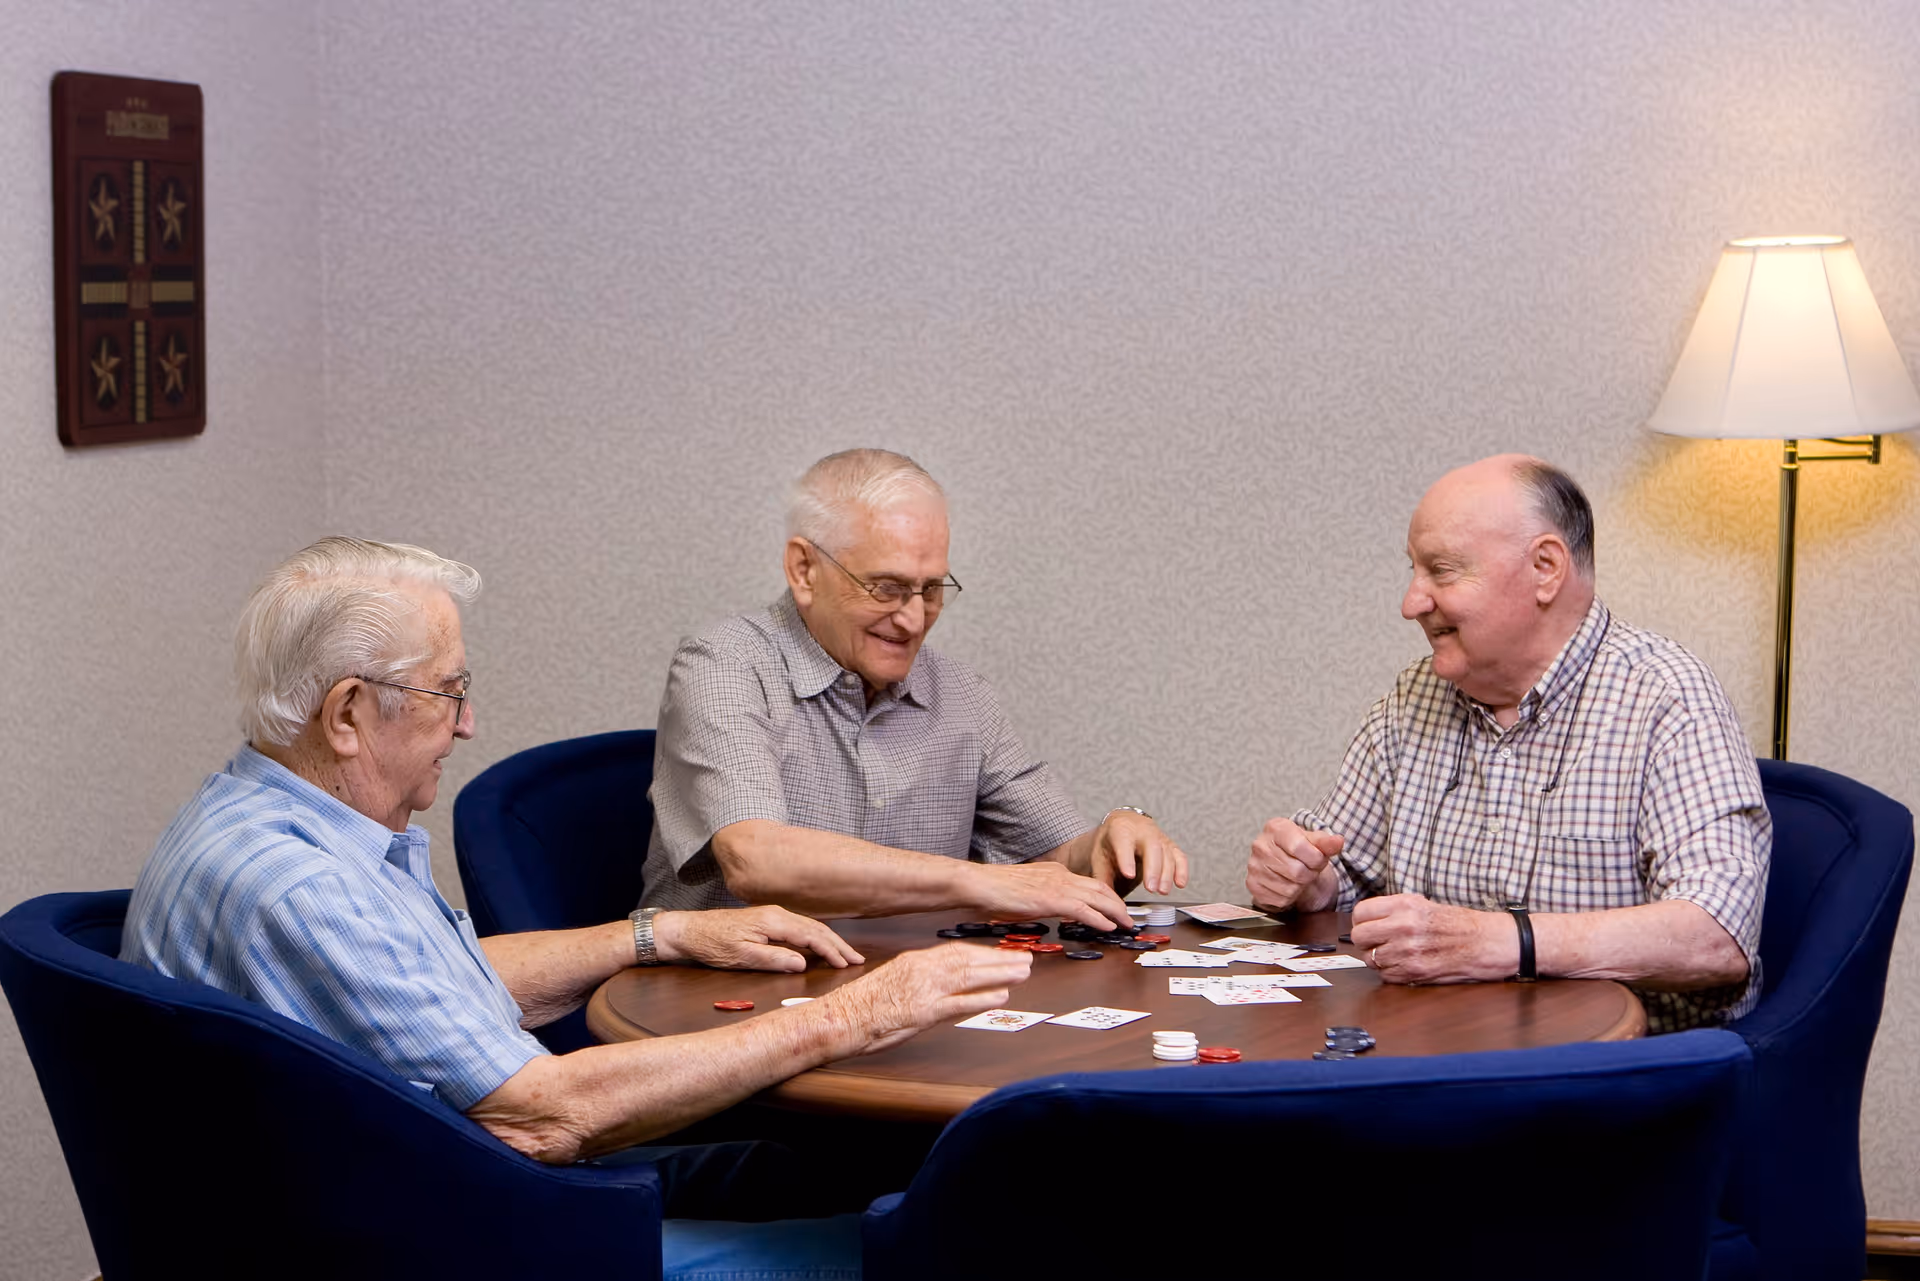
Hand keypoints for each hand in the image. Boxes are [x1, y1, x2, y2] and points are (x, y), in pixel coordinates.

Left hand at [652, 906, 864, 971]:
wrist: (688, 931)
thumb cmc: (712, 945)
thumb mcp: (742, 957)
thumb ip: (774, 959)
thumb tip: (803, 963)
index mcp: (774, 921)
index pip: (812, 936)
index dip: (832, 951)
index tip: (848, 964)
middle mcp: (777, 914)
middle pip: (816, 929)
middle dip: (838, 945)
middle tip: (858, 960)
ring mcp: (772, 915)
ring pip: (809, 927)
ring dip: (829, 941)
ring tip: (846, 954)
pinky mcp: (767, 920)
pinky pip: (799, 928)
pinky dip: (815, 938)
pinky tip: (820, 946)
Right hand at [823, 942, 1032, 1055]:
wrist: (839, 1018)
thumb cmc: (861, 1005)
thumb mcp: (894, 982)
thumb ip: (921, 980)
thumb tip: (946, 985)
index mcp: (914, 961)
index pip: (956, 951)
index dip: (984, 952)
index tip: (1003, 953)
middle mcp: (922, 970)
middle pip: (968, 959)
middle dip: (999, 959)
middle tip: (1025, 959)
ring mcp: (923, 990)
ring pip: (969, 976)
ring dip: (999, 973)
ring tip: (1021, 972)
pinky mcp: (922, 1012)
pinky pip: (958, 1003)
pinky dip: (982, 998)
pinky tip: (1000, 996)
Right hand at [970, 860, 1133, 929]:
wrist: (981, 884)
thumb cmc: (996, 890)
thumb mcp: (1028, 893)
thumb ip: (1045, 899)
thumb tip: (1056, 912)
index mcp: (1056, 872)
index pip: (1088, 884)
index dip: (1106, 896)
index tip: (1115, 908)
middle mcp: (1061, 875)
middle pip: (1100, 888)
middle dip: (1118, 903)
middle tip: (1130, 917)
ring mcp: (1058, 886)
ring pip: (1098, 897)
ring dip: (1116, 912)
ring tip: (1127, 924)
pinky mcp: (1052, 899)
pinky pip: (1083, 910)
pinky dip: (1100, 919)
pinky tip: (1109, 928)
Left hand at [1091, 811, 1188, 896]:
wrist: (1123, 825)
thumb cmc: (1111, 842)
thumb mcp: (1099, 857)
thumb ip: (1101, 879)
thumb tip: (1104, 902)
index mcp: (1120, 829)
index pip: (1123, 841)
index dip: (1126, 858)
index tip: (1128, 875)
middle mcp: (1142, 830)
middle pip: (1151, 846)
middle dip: (1153, 869)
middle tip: (1151, 888)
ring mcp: (1158, 836)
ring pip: (1167, 852)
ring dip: (1167, 874)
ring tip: (1162, 891)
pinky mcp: (1169, 845)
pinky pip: (1179, 856)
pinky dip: (1181, 870)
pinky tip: (1180, 883)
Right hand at [1246, 817, 1342, 912]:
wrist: (1282, 861)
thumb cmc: (1297, 849)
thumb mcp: (1314, 841)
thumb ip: (1326, 842)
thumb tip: (1337, 842)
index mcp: (1275, 828)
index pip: (1299, 846)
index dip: (1316, 858)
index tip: (1318, 858)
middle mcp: (1260, 845)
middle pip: (1296, 870)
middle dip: (1310, 873)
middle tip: (1309, 869)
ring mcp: (1254, 866)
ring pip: (1289, 887)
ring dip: (1301, 886)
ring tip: (1299, 876)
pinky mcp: (1253, 884)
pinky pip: (1280, 898)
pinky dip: (1290, 896)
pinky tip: (1288, 884)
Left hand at [1347, 893, 1510, 983]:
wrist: (1487, 943)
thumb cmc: (1458, 923)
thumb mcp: (1423, 904)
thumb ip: (1394, 910)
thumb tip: (1368, 917)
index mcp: (1405, 905)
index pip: (1360, 913)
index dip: (1361, 921)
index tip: (1368, 925)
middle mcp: (1403, 926)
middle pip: (1359, 937)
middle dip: (1366, 941)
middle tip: (1377, 942)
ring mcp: (1408, 951)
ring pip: (1369, 959)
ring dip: (1379, 959)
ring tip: (1395, 954)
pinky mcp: (1415, 972)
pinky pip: (1385, 976)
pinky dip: (1391, 973)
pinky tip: (1405, 965)